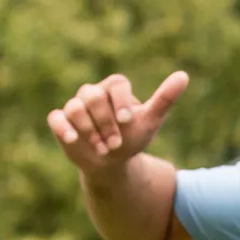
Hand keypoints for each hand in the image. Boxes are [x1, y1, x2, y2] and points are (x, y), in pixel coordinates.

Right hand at [48, 71, 189, 178]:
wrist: (112, 163)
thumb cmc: (132, 138)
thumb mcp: (151, 121)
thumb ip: (165, 99)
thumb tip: (183, 76)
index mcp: (114, 89)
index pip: (116, 84)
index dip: (120, 101)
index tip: (127, 120)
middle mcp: (93, 94)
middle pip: (93, 96)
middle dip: (105, 122)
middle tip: (116, 142)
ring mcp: (75, 107)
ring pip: (75, 108)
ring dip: (90, 130)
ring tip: (103, 149)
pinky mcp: (61, 122)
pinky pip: (55, 118)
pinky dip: (62, 127)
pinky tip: (72, 139)